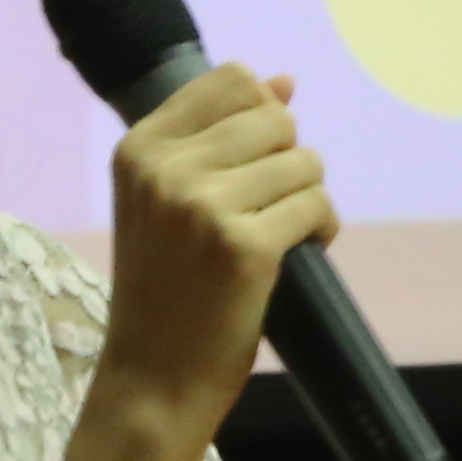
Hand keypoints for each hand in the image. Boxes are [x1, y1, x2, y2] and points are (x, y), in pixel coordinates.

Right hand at [94, 64, 332, 441]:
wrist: (152, 380)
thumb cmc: (163, 291)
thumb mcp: (166, 203)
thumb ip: (218, 136)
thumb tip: (285, 81)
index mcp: (138, 148)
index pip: (231, 79)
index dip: (262, 116)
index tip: (253, 163)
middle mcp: (165, 169)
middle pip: (276, 120)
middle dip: (288, 162)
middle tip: (267, 209)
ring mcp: (203, 207)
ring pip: (304, 162)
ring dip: (308, 198)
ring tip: (282, 234)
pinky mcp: (245, 247)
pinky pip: (316, 205)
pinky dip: (323, 229)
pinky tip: (301, 253)